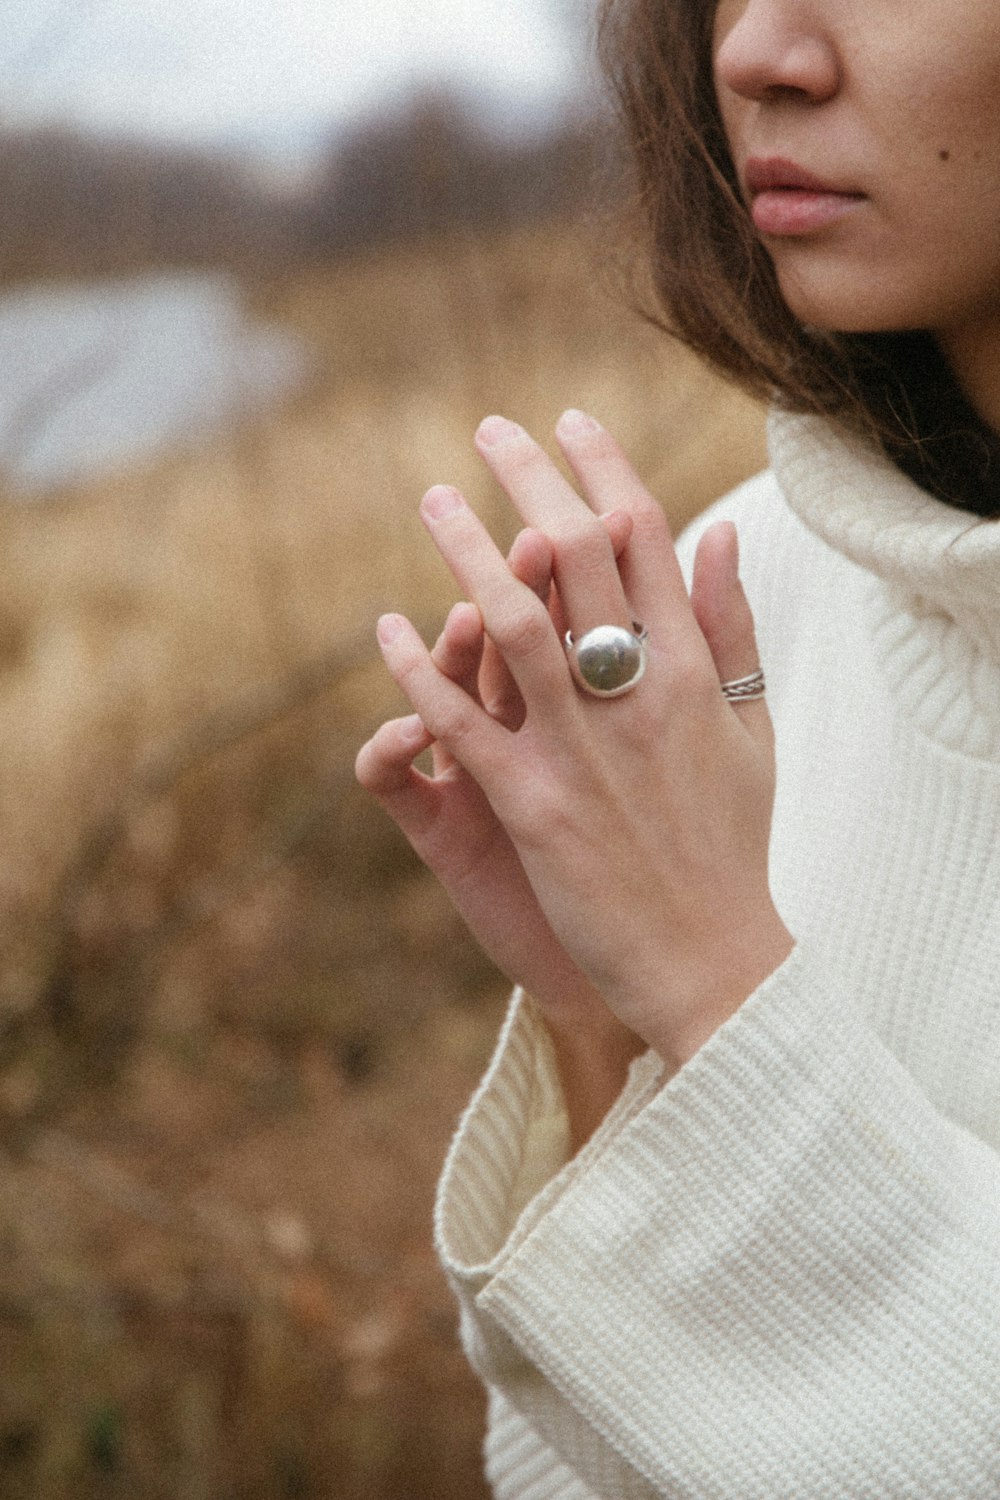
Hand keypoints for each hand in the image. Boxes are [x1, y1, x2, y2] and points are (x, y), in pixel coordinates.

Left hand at [363, 410, 792, 1069]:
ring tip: (432, 501)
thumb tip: (716, 531)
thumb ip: (731, 625)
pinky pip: (462, 723)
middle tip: (489, 432)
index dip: (603, 471)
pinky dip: (420, 671)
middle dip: (529, 483)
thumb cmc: (731, 842)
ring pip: (513, 625)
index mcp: (695, 669)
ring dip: (466, 555)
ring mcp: (581, 748)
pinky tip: (387, 628)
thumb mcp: (751, 725)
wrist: (710, 957)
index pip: (646, 540)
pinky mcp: (531, 804)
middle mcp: (639, 695)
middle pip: (576, 560)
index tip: (568, 423)